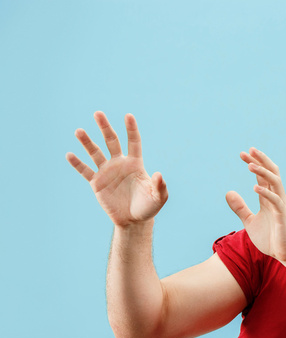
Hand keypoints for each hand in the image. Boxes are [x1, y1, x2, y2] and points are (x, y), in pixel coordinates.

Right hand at [66, 112, 167, 226]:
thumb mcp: (158, 198)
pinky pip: (85, 171)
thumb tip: (159, 174)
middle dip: (105, 127)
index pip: (133, 142)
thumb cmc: (148, 207)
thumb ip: (160, 186)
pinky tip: (70, 155)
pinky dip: (77, 164)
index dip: (131, 129)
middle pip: (111, 141)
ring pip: (95, 153)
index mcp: (135, 163)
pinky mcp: (97, 183)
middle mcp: (120, 164)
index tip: (128, 115)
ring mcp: (107, 172)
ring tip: (79, 131)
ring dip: (87, 142)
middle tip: (98, 113)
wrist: (133, 220)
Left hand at [225, 148, 285, 264]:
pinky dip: (266, 193)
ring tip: (250, 165)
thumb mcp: (250, 222)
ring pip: (275, 182)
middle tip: (248, 151)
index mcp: (270, 198)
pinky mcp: (283, 216)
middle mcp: (277, 198)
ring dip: (262, 172)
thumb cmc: (271, 239)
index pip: (263, 176)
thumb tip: (228, 192)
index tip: (243, 154)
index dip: (254, 163)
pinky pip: (275, 201)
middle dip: (260, 161)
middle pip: (271, 173)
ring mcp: (281, 206)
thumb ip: (240, 208)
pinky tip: (255, 187)